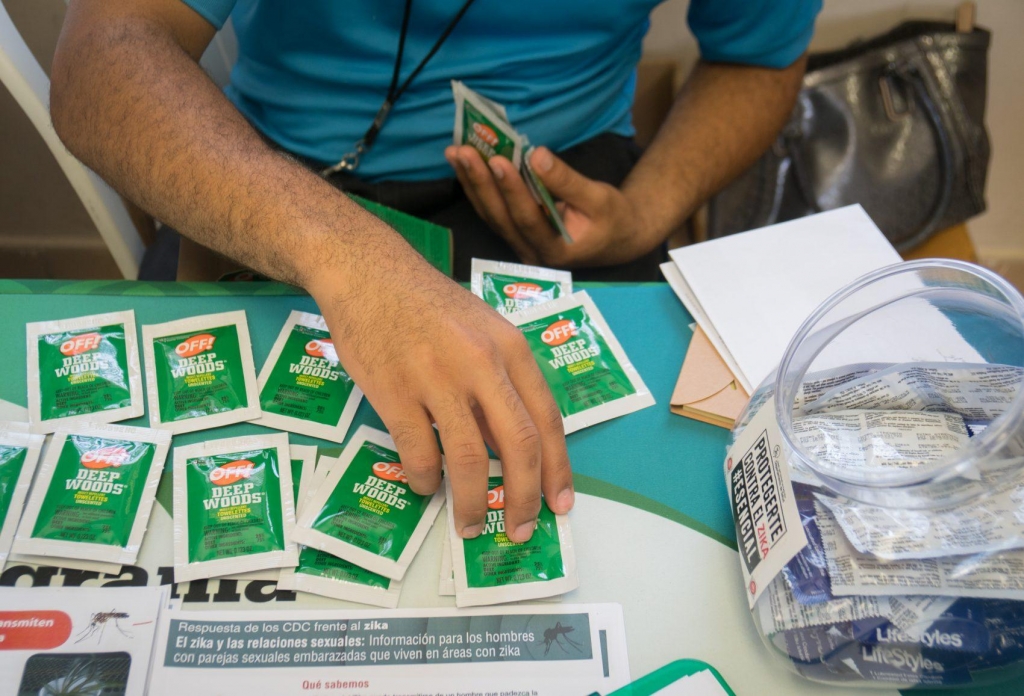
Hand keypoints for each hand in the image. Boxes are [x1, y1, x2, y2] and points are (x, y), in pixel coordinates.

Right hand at [306, 241, 573, 541]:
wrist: (369, 273)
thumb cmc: (429, 305)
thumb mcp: (483, 330)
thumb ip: (502, 382)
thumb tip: (515, 448)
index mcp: (510, 348)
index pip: (547, 419)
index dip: (558, 469)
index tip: (560, 505)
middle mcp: (481, 363)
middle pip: (518, 444)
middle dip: (525, 496)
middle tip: (521, 529)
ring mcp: (436, 377)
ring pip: (468, 458)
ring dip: (473, 502)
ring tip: (470, 526)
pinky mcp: (394, 390)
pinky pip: (418, 452)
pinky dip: (425, 480)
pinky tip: (426, 488)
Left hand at [445, 145, 662, 267]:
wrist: (617, 238)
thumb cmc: (612, 218)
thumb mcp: (599, 198)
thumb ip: (567, 181)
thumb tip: (537, 156)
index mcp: (556, 249)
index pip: (527, 218)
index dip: (511, 190)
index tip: (497, 160)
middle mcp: (531, 251)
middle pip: (499, 217)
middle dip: (480, 183)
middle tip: (463, 151)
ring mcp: (520, 245)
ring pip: (490, 215)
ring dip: (471, 183)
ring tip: (455, 153)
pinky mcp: (515, 233)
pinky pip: (491, 211)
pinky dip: (477, 187)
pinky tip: (464, 165)